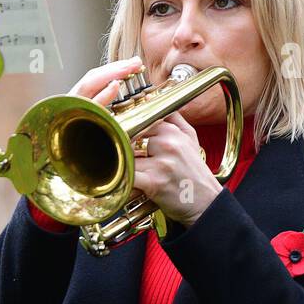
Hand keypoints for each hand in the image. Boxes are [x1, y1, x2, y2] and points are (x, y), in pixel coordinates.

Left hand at [69, 57, 221, 226]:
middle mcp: (168, 142)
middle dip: (114, 141)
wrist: (205, 202)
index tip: (110, 128)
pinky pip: (129, 175)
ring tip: (106, 164)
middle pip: (128, 133)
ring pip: (125, 154)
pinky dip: (118, 178)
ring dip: (114, 160)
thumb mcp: (191, 139)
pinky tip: (112, 180)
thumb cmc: (194, 173)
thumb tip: (156, 100)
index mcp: (172, 130)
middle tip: (97, 146)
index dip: (122, 124)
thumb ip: (175, 118)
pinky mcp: (155, 181)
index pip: (139, 118)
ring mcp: (162, 161)